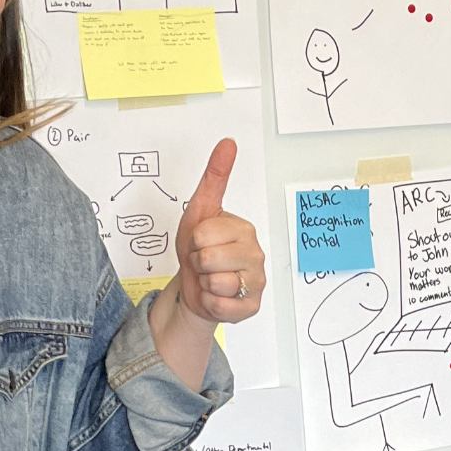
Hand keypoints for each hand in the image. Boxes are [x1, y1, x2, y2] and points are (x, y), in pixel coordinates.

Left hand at [171, 138, 266, 326]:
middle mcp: (255, 254)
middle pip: (208, 259)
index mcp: (244, 230)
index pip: (204, 234)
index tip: (201, 241)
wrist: (195, 288)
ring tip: (211, 279)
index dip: (194, 241)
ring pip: (217, 283)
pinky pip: (222, 306)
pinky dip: (211, 304)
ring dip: (205, 284)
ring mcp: (256, 281)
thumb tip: (228, 143)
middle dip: (198, 263)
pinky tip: (217, 296)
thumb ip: (215, 176)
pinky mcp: (251, 306)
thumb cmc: (198, 249)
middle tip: (204, 262)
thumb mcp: (199, 211)